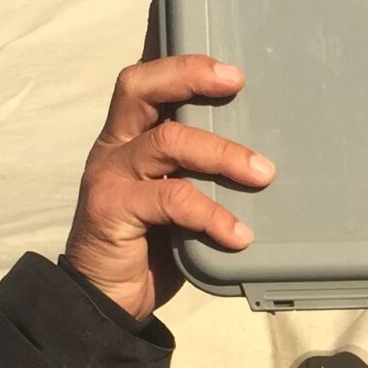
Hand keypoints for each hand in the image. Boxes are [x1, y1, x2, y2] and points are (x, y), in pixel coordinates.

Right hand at [66, 31, 274, 319]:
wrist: (104, 301)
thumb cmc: (148, 247)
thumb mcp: (176, 201)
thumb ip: (198, 175)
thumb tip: (263, 165)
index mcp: (127, 137)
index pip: (145, 82)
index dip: (183, 66)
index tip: (232, 71)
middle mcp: (113, 148)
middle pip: (141, 88)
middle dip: (190, 77)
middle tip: (238, 83)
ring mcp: (109, 176)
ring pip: (167, 142)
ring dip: (222, 153)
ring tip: (263, 174)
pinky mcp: (111, 209)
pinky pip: (171, 200)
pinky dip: (211, 214)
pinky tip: (238, 234)